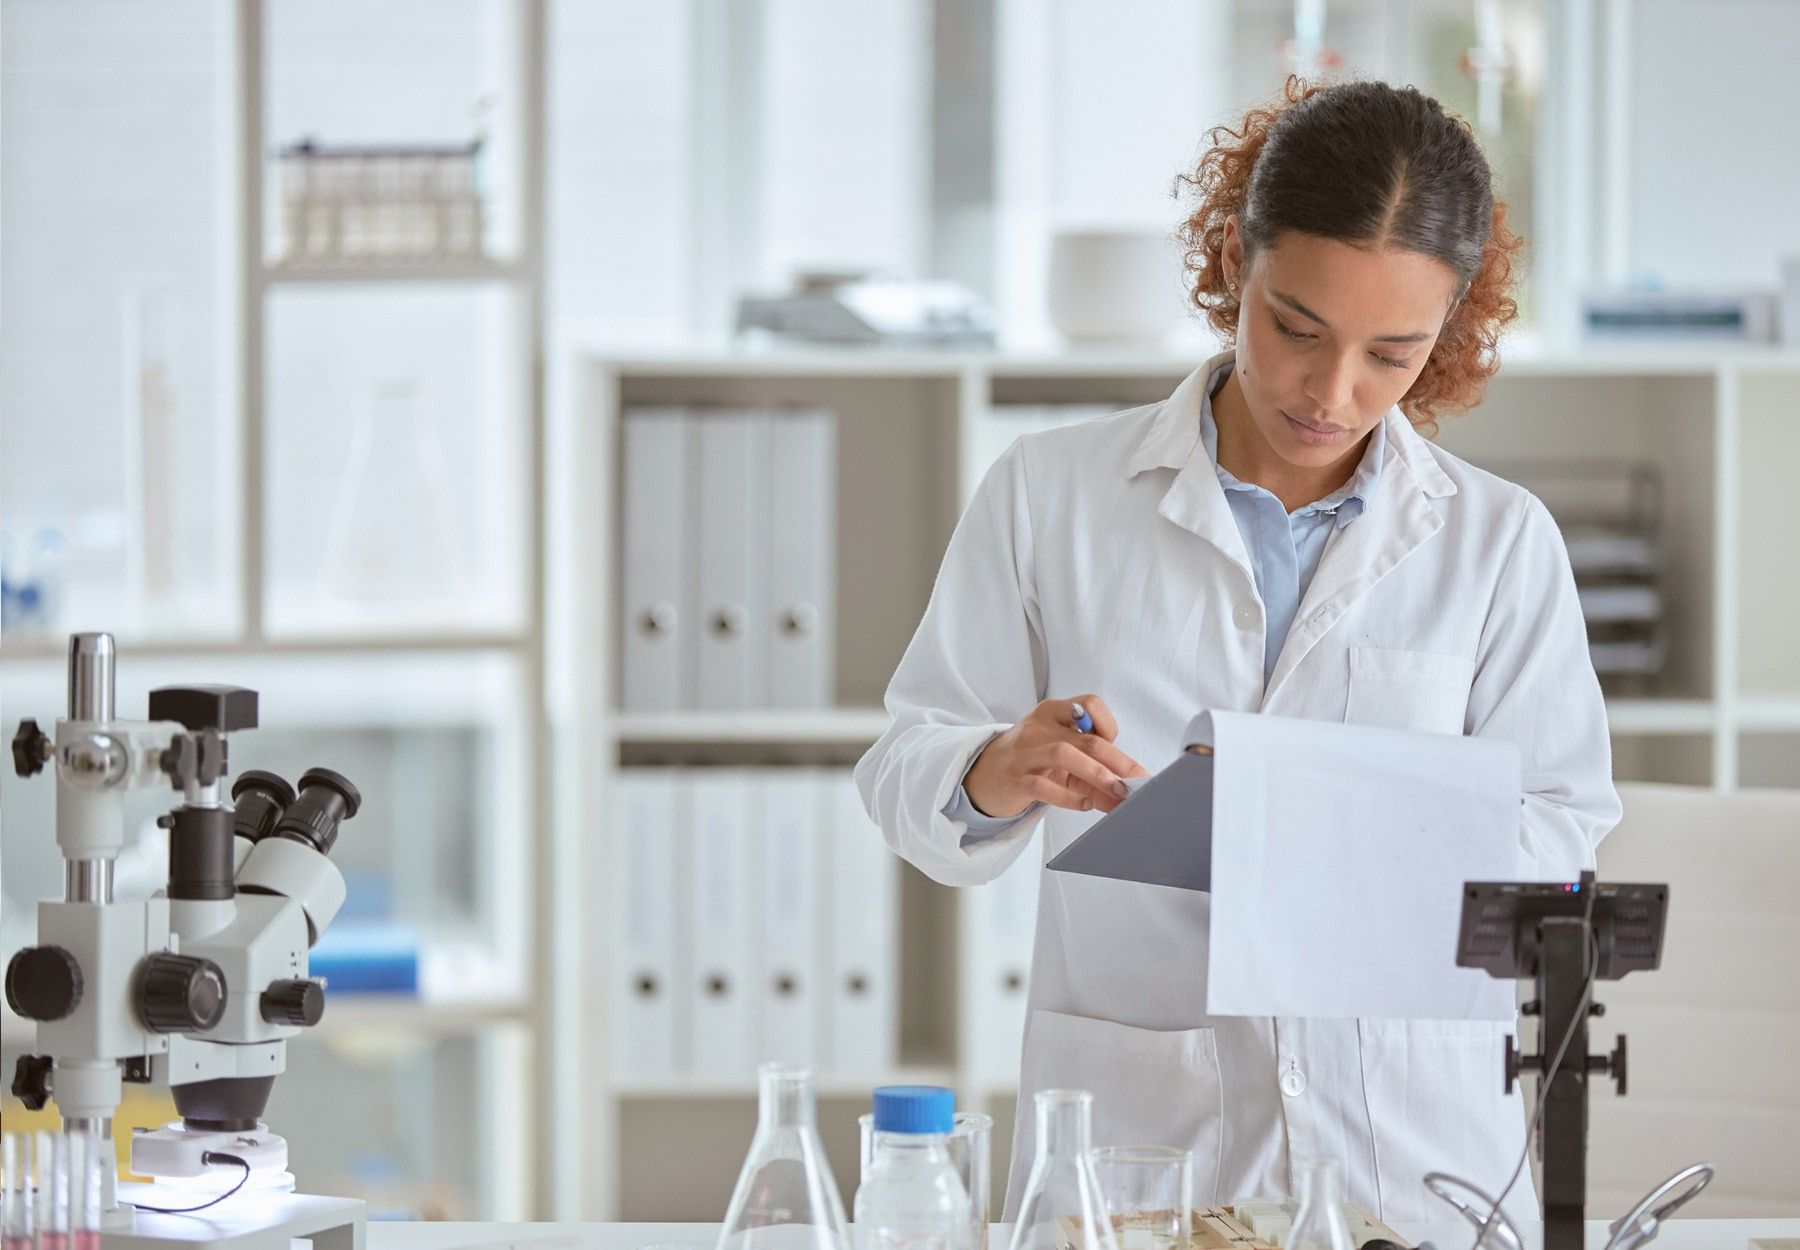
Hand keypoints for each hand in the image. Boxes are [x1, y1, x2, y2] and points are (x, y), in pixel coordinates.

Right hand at [962, 695, 1150, 817]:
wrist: (984, 776)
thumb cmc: (1031, 761)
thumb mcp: (1061, 756)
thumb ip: (1092, 771)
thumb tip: (1128, 793)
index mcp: (1053, 712)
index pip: (1089, 704)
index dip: (1109, 727)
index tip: (1118, 753)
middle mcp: (1038, 727)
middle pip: (1086, 738)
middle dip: (1118, 762)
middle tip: (1136, 783)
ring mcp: (1025, 753)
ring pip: (1065, 754)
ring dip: (1097, 774)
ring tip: (1116, 791)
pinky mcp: (1016, 779)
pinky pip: (1044, 786)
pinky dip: (1069, 797)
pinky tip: (1084, 805)